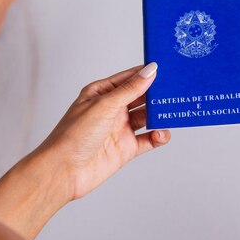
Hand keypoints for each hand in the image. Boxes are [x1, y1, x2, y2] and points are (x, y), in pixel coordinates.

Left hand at [29, 62, 169, 200]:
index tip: (166, 68)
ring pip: (146, 118)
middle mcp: (111, 110)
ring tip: (172, 111)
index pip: (128, 79)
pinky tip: (162, 133)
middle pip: (140, 97)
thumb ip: (130, 89)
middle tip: (175, 90)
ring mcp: (119, 129)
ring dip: (159, 115)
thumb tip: (149, 71)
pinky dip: (158, 136)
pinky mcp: (125, 148)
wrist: (64, 171)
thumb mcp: (105, 105)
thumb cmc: (74, 135)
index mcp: (101, 93)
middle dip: (156, 94)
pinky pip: (148, 140)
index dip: (146, 74)